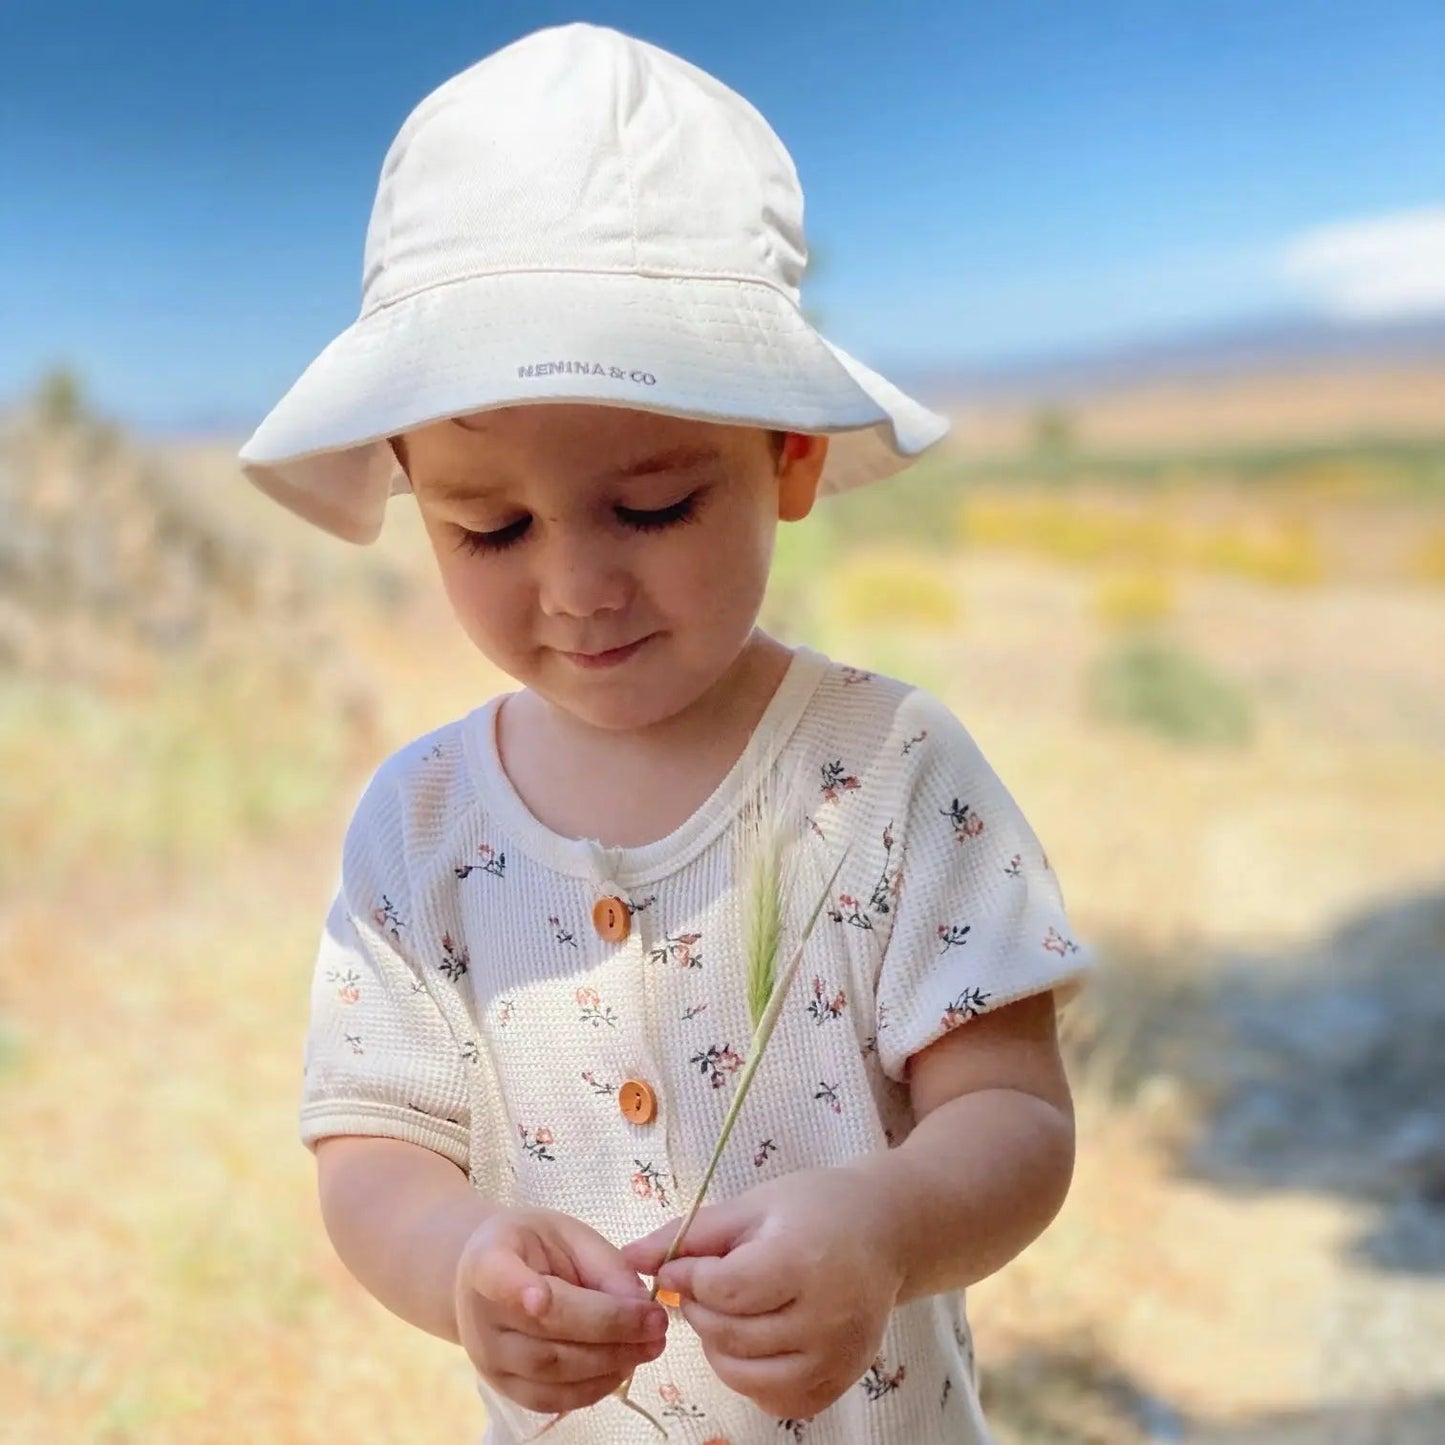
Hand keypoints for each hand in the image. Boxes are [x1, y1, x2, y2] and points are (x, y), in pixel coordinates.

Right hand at [455, 1207, 670, 1414]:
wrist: (487, 1277)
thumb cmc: (534, 1247)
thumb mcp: (569, 1234)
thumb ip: (604, 1265)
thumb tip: (639, 1305)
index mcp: (488, 1259)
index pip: (496, 1276)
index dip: (516, 1289)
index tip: (539, 1298)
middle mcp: (479, 1316)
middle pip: (544, 1332)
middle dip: (609, 1331)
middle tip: (657, 1325)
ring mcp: (488, 1359)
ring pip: (550, 1373)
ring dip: (609, 1363)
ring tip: (650, 1346)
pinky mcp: (503, 1389)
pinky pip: (549, 1400)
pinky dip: (592, 1388)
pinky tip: (623, 1367)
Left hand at [623, 1168, 903, 1418]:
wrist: (885, 1231)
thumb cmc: (815, 1208)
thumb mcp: (754, 1205)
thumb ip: (691, 1233)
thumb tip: (629, 1256)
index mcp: (804, 1262)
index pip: (723, 1289)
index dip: (689, 1277)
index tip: (679, 1262)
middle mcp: (826, 1318)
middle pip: (730, 1332)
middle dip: (698, 1309)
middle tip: (700, 1284)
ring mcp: (836, 1359)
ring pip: (744, 1373)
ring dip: (717, 1344)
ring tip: (726, 1309)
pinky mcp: (838, 1384)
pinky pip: (773, 1397)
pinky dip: (748, 1374)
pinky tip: (753, 1338)